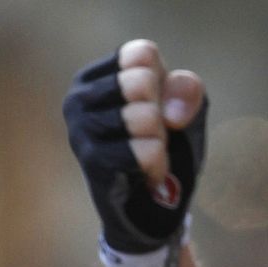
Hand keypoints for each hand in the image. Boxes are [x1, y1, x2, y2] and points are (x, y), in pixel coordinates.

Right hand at [62, 39, 208, 258]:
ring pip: (144, 117)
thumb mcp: (185, 114)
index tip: (163, 110)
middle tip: (158, 136)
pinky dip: (161, 164)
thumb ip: (188, 91)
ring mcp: (80, 129)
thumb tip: (172, 110)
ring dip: (162, 141)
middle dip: (164, 114)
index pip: (143, 55)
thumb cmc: (165, 152)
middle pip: (142, 83)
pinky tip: (152, 174)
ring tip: (152, 154)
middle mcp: (79, 97)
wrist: (152, 210)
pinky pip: (146, 151)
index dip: (168, 84)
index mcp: (97, 76)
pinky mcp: (93, 161)